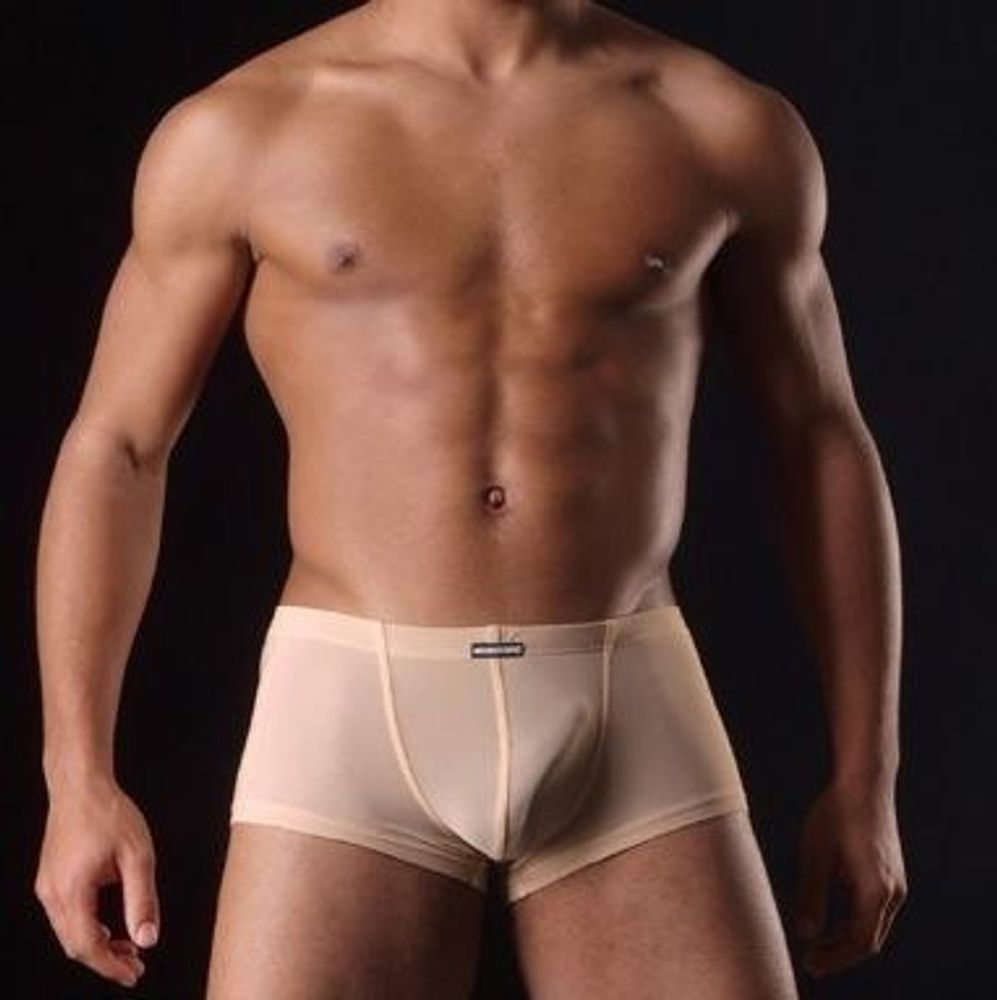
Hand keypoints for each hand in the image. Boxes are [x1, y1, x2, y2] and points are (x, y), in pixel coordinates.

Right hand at [34, 773, 159, 987]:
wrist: (81, 785)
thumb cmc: (110, 813)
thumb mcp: (138, 855)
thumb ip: (142, 898)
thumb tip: (148, 938)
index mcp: (72, 890)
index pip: (87, 946)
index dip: (110, 966)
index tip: (134, 974)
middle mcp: (52, 893)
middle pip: (74, 944)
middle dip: (105, 959)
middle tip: (135, 964)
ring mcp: (47, 886)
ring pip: (68, 932)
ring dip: (96, 944)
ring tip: (128, 946)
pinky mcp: (50, 878)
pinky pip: (65, 915)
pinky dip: (86, 927)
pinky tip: (108, 925)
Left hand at [792, 778, 906, 977]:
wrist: (865, 782)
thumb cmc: (837, 812)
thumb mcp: (816, 853)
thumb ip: (811, 894)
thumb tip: (805, 933)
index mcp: (878, 889)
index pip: (860, 941)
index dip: (834, 957)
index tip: (810, 962)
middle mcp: (893, 890)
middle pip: (870, 938)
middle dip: (839, 952)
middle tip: (810, 958)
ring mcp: (895, 882)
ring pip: (873, 923)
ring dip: (846, 935)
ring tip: (815, 939)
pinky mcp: (890, 873)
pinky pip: (874, 907)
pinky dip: (853, 917)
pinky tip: (829, 913)